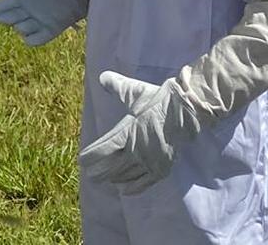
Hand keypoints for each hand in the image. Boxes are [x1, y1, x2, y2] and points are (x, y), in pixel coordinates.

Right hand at [0, 0, 89, 45]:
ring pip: (21, 28)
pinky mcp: (49, 31)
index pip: (5, 4)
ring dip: (21, 26)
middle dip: (4, 17)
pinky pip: (35, 40)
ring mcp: (38, 22)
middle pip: (10, 18)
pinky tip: (28, 37)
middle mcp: (28, 11)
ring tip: (24, 21)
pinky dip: (31, 39)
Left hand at [78, 71, 200, 194]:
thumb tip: (102, 77)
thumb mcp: (135, 92)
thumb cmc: (158, 101)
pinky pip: (144, 182)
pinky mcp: (161, 168)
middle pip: (111, 167)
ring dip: (113, 179)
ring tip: (105, 181)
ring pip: (126, 175)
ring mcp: (149, 161)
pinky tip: (124, 191)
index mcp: (127, 133)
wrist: (185, 111)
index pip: (103, 149)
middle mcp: (135, 151)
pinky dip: (132, 187)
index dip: (91, 156)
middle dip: (99, 172)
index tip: (82, 160)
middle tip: (90, 175)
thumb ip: (117, 86)